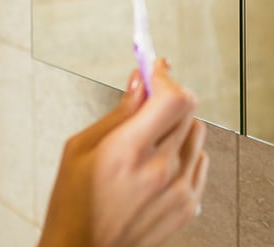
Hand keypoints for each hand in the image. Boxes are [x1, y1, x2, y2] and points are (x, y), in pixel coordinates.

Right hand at [38, 59, 209, 246]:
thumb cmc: (72, 205)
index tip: (156, 67)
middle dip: (168, 96)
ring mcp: (178, 190)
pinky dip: (185, 152)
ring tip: (151, 136)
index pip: (172, 98)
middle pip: (188, 109)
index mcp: (129, 152)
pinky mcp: (188, 205)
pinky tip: (161, 161)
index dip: (166, 76)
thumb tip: (140, 80)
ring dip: (178, 124)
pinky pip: (200, 160)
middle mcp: (160, 170)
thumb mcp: (80, 149)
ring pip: (197, 132)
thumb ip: (119, 112)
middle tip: (150, 97)